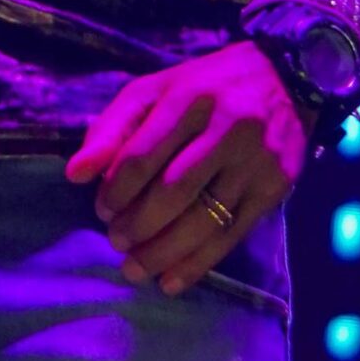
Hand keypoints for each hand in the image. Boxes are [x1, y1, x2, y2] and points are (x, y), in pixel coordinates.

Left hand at [64, 41, 313, 294]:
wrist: (284, 80)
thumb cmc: (204, 88)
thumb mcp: (154, 91)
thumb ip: (112, 129)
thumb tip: (76, 174)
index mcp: (190, 97)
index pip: (143, 155)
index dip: (117, 190)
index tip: (102, 210)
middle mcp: (228, 126)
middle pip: (174, 191)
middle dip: (139, 224)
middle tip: (117, 242)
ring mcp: (257, 159)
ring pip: (205, 219)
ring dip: (164, 252)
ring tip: (136, 269)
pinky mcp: (277, 185)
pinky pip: (233, 234)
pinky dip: (199, 263)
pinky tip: (172, 280)